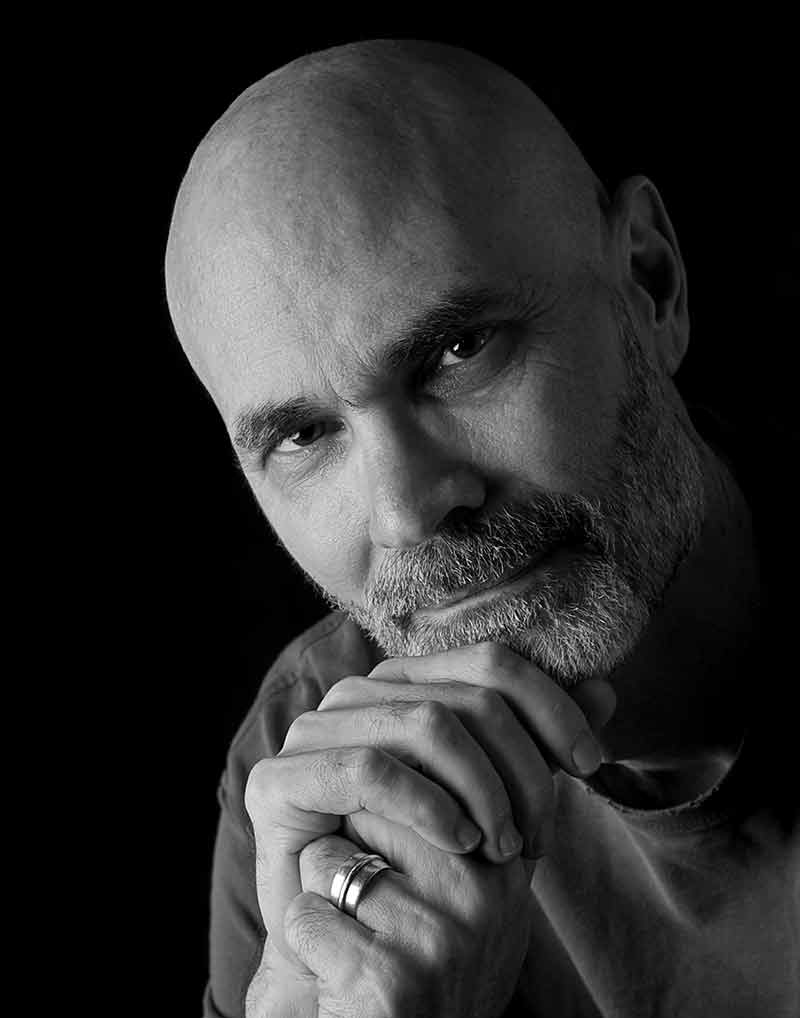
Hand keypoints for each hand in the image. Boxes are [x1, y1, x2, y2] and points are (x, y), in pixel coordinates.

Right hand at [244, 642, 614, 1013]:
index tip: (591, 763)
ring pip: (428, 724)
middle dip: (523, 767)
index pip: (492, 662)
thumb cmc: (428, 866)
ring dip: (485, 792)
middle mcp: (358, 694)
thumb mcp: (499, 798)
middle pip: (469, 696)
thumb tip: (607, 690)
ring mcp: (314, 731)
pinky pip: (369, 768)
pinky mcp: (278, 779)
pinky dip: (429, 805)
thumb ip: (539, 743)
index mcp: (405, 685)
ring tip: (503, 849)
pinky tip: (458, 843)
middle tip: (539, 835)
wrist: (352, 938)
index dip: (553, 706)